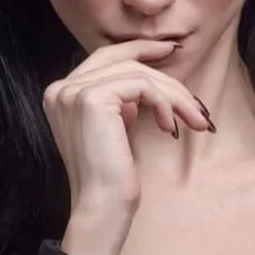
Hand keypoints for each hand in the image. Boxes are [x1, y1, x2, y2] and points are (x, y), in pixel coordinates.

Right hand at [41, 38, 213, 222]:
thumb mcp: (113, 128)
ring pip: (138, 74)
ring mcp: (73, 91)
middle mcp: (61, 88)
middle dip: (164, 72)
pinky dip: (165, 104)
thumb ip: (120, 102)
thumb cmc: (112, 174)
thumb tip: (146, 85)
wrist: (102, 206)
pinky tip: (170, 128)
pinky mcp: (92, 98)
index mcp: (61, 93)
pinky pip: (142, 86)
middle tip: (193, 93)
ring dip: (174, 95)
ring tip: (193, 120)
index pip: (105, 56)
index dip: (139, 49)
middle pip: (123, 60)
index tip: (170, 50)